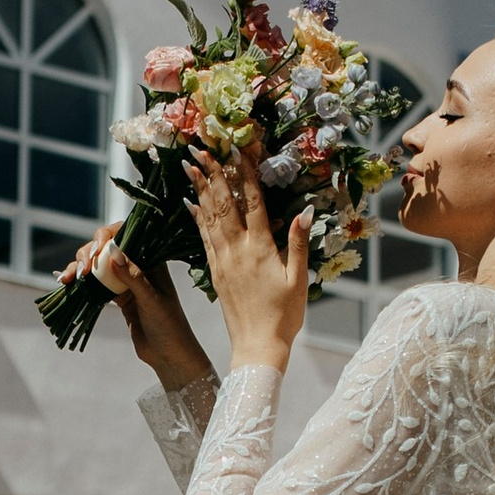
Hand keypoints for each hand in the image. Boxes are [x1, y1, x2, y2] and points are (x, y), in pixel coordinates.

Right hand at [62, 233, 210, 393]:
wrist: (168, 354)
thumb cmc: (168, 325)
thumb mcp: (151, 299)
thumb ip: (133, 276)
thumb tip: (113, 252)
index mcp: (152, 259)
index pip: (127, 234)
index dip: (107, 236)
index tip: (96, 250)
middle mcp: (138, 264)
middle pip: (107, 247)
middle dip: (89, 254)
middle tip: (82, 270)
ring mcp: (125, 279)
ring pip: (98, 265)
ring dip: (80, 268)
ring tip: (67, 278)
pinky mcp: (116, 295)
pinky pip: (95, 283)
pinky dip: (81, 283)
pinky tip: (68, 284)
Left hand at [190, 149, 309, 370]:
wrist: (257, 347)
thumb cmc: (284, 316)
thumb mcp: (299, 279)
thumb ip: (298, 243)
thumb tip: (304, 211)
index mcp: (260, 249)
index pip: (253, 202)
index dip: (246, 173)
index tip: (239, 150)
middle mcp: (237, 250)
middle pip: (224, 204)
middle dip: (214, 173)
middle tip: (202, 148)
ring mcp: (222, 260)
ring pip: (209, 217)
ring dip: (200, 189)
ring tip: (192, 166)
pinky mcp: (215, 272)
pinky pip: (203, 238)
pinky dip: (197, 217)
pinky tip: (191, 203)